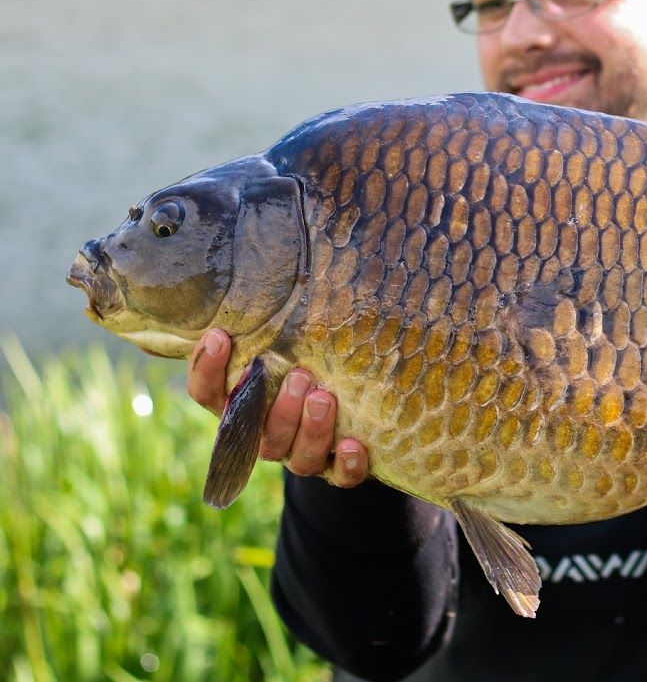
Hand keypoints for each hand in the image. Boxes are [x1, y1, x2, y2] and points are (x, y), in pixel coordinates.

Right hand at [188, 328, 369, 487]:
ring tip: (325, 397)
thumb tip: (265, 252)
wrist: (356, 408)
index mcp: (242, 403)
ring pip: (296, 457)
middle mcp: (266, 433)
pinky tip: (355, 444)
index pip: (207, 393)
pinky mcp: (339, 468)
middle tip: (301, 374)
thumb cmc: (311, 357)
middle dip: (278, 407)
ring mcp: (301, 454)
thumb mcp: (291, 337)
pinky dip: (346, 465)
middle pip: (257, 433)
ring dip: (309, 429)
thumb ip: (273, 316)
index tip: (220, 334)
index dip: (206, 369)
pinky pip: (339, 477)